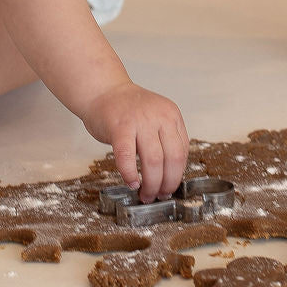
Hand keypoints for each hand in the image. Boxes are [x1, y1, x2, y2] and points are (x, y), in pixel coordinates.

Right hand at [81, 81, 188, 202]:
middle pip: (172, 159)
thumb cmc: (127, 110)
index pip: (183, 152)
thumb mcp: (156, 118)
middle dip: (167, 183)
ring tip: (145, 194)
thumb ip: (165, 139)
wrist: (104, 90)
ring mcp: (140, 121)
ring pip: (153, 161)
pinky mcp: (119, 127)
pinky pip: (127, 157)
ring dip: (151, 184)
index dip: (177, 174)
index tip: (170, 187)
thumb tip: (169, 175)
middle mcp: (159, 116)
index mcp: (171, 115)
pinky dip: (130, 174)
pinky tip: (131, 182)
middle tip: (159, 195)